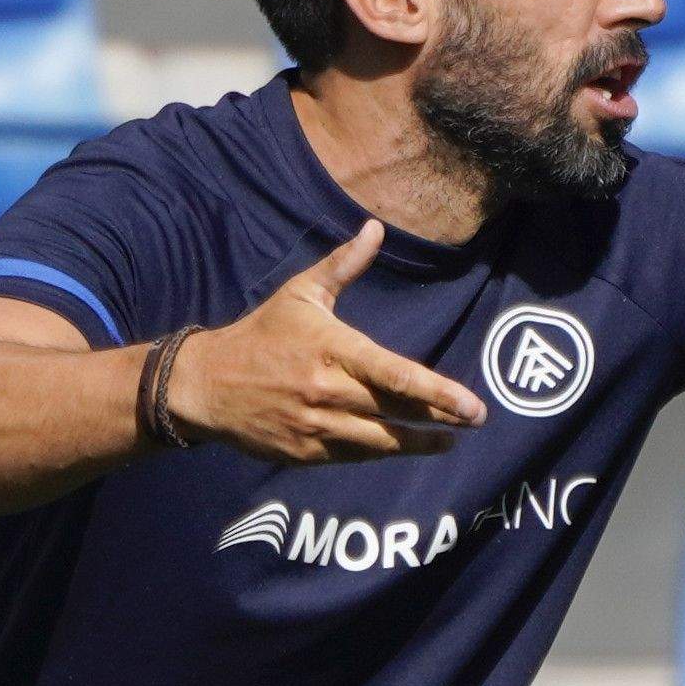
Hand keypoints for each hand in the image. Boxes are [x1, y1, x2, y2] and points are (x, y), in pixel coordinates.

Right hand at [161, 223, 484, 464]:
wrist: (206, 385)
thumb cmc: (261, 334)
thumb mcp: (301, 293)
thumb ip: (344, 265)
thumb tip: (375, 229)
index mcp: (332, 349)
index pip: (395, 376)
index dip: (438, 393)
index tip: (471, 404)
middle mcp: (326, 392)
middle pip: (396, 412)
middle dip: (441, 418)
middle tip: (477, 419)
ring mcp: (315, 427)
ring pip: (380, 443)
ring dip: (419, 443)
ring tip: (448, 441)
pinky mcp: (305, 454)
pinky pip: (354, 456)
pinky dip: (382, 452)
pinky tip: (404, 446)